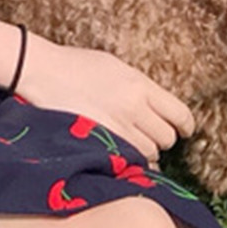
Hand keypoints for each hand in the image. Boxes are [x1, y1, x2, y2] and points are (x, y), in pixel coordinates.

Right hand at [14, 34, 193, 164]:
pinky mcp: (100, 143)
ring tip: (132, 145)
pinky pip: (128, 162)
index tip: (184, 131)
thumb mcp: (116, 67)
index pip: (180, 114)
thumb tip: (157, 108)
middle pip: (167, 138)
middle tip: (151, 137)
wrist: (41, 71)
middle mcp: (133, 107)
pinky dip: (129, 162)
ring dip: (145, 153)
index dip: (185, 126)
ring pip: (149, 154)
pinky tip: (121, 155)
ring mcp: (116, 128)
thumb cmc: (75, 65)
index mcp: (140, 85)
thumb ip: (140, 88)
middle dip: (162, 140)